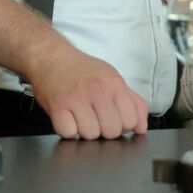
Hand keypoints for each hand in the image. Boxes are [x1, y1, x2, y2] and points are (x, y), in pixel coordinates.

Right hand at [27, 47, 148, 139]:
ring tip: (81, 116)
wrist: (51, 57)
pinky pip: (69, 133)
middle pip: (112, 132)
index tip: (115, 118)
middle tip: (96, 117)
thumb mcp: (112, 78)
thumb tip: (141, 127)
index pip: (131, 121)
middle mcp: (97, 90)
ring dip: (85, 130)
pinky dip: (68, 130)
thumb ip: (133, 102)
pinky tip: (68, 118)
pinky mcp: (57, 107)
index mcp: (114, 84)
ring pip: (91, 135)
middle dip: (104, 130)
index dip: (124, 125)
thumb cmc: (82, 70)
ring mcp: (76, 99)